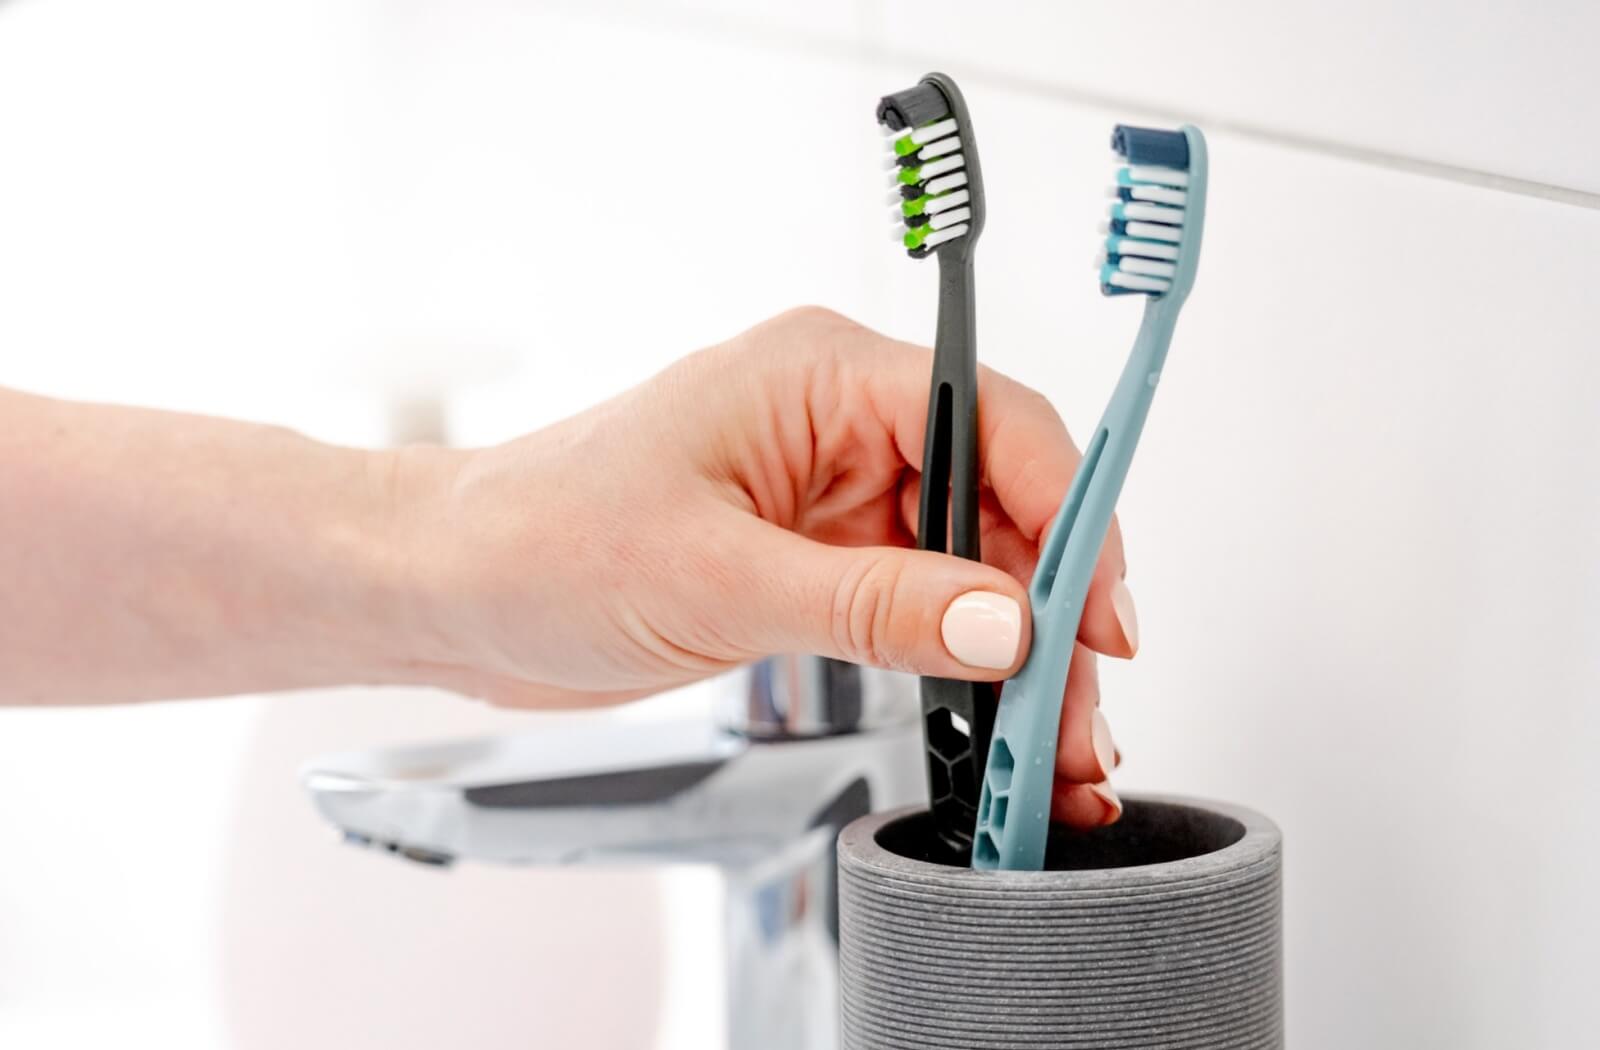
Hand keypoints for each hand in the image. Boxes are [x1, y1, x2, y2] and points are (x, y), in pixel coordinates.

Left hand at [389, 307, 1138, 826]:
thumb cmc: (539, 538)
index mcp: (821, 375)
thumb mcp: (718, 578)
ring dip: (1016, 650)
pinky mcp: (814, 559)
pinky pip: (919, 602)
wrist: (452, 592)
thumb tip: (1007, 625)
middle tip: (1079, 712)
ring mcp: (830, 495)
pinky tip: (989, 720)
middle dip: (1052, 609)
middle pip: (1001, 502)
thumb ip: (875, 603)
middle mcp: (839, 424)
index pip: (994, 423)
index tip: (1099, 614)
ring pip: (971, 563)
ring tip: (1047, 746)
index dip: (1069, 516)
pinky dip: (960, 664)